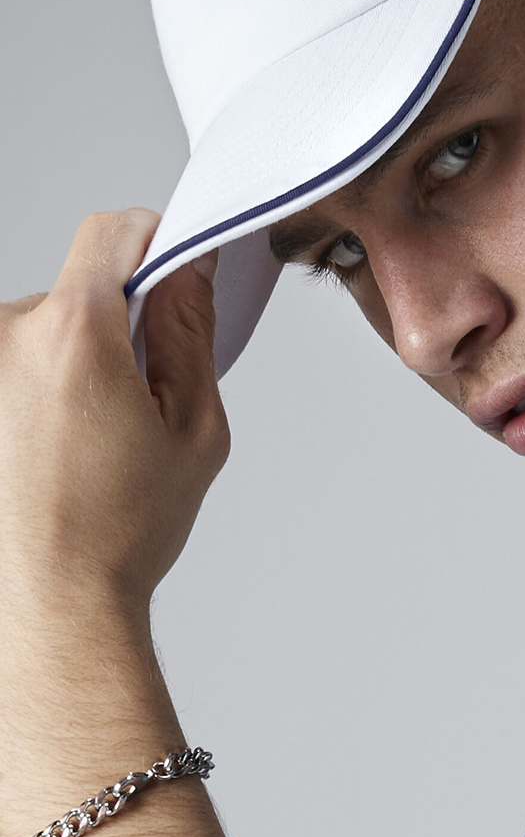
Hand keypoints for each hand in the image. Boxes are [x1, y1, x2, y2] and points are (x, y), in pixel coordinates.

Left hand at [0, 207, 229, 619]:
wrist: (48, 604)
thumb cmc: (118, 531)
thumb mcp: (194, 425)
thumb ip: (191, 331)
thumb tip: (189, 271)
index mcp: (74, 334)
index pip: (114, 232)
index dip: (156, 243)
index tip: (174, 274)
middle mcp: (7, 337)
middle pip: (78, 290)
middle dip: (115, 326)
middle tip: (138, 400)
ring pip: (41, 332)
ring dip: (69, 363)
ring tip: (86, 440)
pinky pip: (13, 365)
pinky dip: (37, 391)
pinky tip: (50, 449)